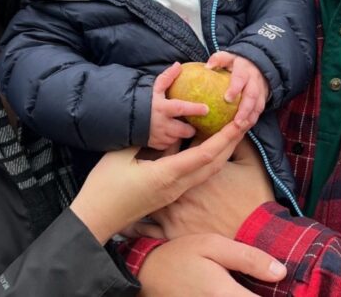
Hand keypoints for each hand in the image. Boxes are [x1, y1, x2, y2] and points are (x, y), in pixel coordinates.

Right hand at [70, 115, 248, 243]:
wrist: (95, 220)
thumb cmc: (104, 188)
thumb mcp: (121, 155)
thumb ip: (144, 138)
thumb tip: (162, 122)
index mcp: (167, 176)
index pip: (205, 155)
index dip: (225, 137)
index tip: (239, 121)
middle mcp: (177, 187)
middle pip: (214, 164)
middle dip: (232, 142)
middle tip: (245, 121)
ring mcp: (174, 193)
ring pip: (208, 171)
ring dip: (223, 150)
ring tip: (233, 131)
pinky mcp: (169, 195)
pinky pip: (196, 174)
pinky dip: (208, 158)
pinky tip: (207, 145)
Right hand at [138, 234, 285, 295]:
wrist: (146, 276)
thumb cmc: (179, 256)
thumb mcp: (212, 246)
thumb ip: (247, 258)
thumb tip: (281, 272)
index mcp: (225, 296)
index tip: (292, 289)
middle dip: (268, 296)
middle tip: (276, 288)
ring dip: (253, 296)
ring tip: (256, 287)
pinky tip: (241, 291)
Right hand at [149, 62, 209, 149]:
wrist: (124, 119)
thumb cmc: (141, 102)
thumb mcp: (154, 89)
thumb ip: (167, 78)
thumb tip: (178, 65)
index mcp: (162, 108)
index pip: (181, 108)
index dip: (195, 109)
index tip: (206, 109)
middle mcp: (162, 124)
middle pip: (185, 130)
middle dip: (191, 129)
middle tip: (192, 124)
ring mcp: (159, 136)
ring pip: (178, 138)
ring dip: (180, 134)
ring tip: (178, 127)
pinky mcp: (156, 145)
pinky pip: (170, 144)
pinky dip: (171, 139)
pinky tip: (169, 133)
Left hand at [208, 51, 268, 128]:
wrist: (258, 65)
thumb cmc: (236, 64)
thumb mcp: (227, 57)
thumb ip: (218, 60)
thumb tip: (208, 66)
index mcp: (244, 69)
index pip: (240, 78)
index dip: (235, 88)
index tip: (227, 98)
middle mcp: (254, 80)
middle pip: (251, 95)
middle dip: (245, 109)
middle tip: (236, 121)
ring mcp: (260, 90)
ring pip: (258, 105)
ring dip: (250, 117)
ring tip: (240, 128)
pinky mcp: (263, 98)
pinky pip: (259, 110)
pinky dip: (253, 120)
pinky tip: (244, 128)